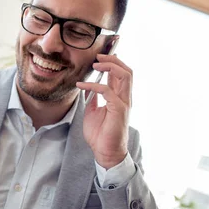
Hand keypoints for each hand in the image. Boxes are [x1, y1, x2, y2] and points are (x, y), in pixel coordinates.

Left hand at [76, 54, 131, 168]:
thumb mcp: (92, 110)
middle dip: (113, 60)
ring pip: (124, 76)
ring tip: (95, 65)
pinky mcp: (118, 110)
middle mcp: (124, 98)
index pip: (121, 74)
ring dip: (110, 67)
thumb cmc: (100, 134)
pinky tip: (81, 85)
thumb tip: (87, 86)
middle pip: (126, 71)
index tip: (100, 56)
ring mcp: (123, 103)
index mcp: (119, 97)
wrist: (104, 152)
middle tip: (97, 57)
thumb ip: (93, 98)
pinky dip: (93, 86)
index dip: (113, 62)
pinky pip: (108, 91)